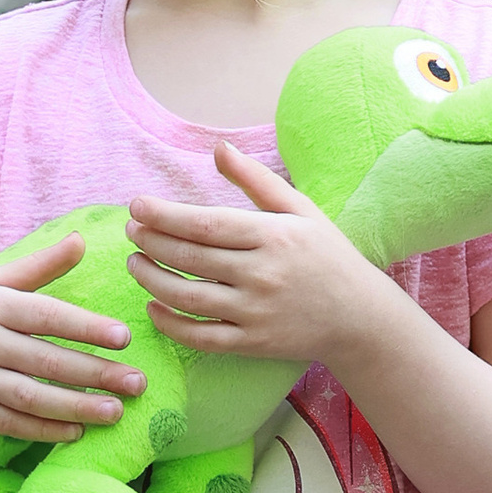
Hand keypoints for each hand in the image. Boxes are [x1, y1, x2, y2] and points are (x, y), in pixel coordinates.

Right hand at [0, 237, 145, 445]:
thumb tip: (81, 240)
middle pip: (45, 360)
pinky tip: (76, 431)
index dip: (86, 327)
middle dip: (95, 373)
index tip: (123, 337)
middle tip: (137, 382)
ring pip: (30, 396)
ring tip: (115, 412)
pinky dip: (43, 429)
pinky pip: (9, 423)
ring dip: (75, 406)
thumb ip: (38, 267)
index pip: (46, 315)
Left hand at [126, 138, 390, 365]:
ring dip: (152, 280)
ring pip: (188, 298)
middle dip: (151, 242)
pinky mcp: (252, 344)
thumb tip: (218, 148)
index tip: (137, 206)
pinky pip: (200, 336)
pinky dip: (170, 324)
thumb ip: (255, 180)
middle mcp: (262, 274)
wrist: (360, 318)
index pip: (206, 225)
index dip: (165, 215)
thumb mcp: (300, 210)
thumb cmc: (327, 256)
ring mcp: (255, 312)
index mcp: (273, 236)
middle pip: (190, 258)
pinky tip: (153, 306)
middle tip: (131, 230)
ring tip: (135, 262)